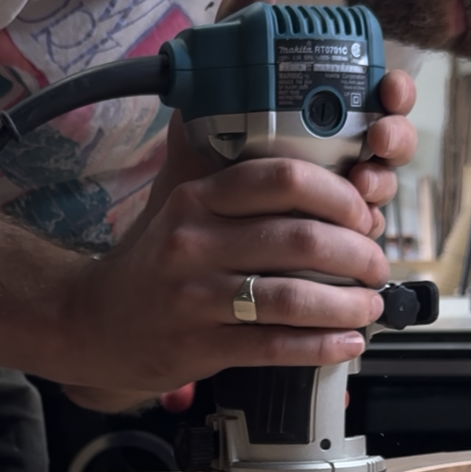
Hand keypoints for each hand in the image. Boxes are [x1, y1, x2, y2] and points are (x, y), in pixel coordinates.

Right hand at [62, 148, 393, 392]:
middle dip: (357, 254)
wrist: (94, 322)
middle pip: (300, 239)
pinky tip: (348, 342)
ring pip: (293, 297)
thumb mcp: (177, 200)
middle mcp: (194, 243)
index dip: (339, 195)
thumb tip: (288, 125)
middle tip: (376, 263)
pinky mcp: (200, 346)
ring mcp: (196, 298)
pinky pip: (276, 345)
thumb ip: (225, 167)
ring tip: (370, 304)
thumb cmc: (153, 261)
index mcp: (198, 199)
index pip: (282, 179)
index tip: (363, 212)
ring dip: (348, 303)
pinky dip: (322, 345)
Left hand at [132, 0, 416, 239]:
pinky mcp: (331, 240)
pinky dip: (363, 228)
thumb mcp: (211, 97)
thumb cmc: (205, 160)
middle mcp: (342, 154)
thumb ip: (235, 38)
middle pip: (391, 140)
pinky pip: (361, 233)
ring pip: (381, 186)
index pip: (377, 96)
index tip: (390, 88)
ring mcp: (341, 199)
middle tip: (379, 136)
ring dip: (382, 181)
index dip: (395, 91)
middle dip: (396, 135)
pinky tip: (355, 227)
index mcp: (326, 117)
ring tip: (363, 183)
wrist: (181, 228)